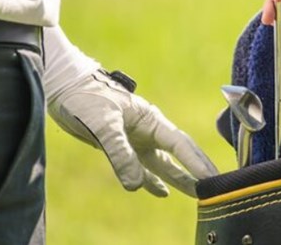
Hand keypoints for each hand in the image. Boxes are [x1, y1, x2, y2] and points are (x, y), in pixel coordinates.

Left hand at [47, 69, 218, 197]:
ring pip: (164, 163)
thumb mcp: (104, 125)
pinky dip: (152, 180)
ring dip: (179, 178)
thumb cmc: (86, 97)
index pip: (181, 145)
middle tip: (216, 187)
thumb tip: (137, 185)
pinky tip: (162, 192)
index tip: (213, 178)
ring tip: (197, 194)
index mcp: (152, 120)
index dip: (197, 162)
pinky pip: (142, 168)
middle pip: (179, 155)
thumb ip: (120, 154)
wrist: (64, 86)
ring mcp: (136, 139)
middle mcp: (149, 131)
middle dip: (197, 170)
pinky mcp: (122, 146)